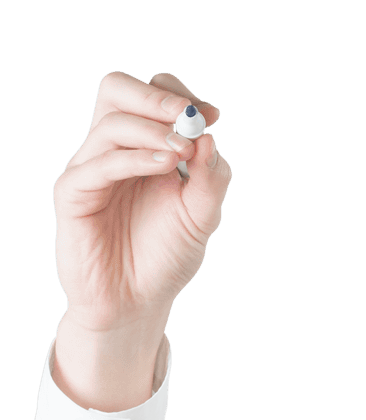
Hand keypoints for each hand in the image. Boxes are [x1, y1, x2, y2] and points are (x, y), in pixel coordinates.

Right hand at [54, 71, 231, 334]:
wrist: (136, 303)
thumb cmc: (166, 258)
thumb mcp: (201, 219)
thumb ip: (211, 180)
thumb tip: (210, 136)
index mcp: (144, 147)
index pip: (150, 96)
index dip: (179, 97)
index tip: (211, 116)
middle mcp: (114, 150)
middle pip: (117, 90)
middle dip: (156, 98)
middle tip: (190, 118)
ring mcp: (91, 169)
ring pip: (111, 124)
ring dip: (153, 130)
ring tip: (182, 152)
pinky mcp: (74, 194)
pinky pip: (98, 164)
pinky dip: (134, 159)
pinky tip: (165, 167)